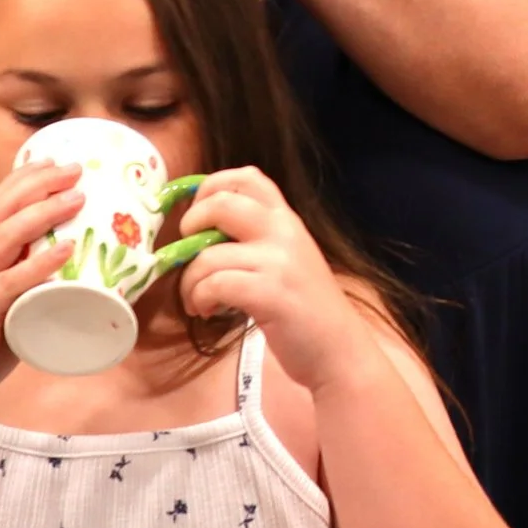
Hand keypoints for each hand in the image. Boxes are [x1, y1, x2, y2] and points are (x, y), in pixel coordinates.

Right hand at [0, 162, 81, 427]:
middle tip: (74, 167)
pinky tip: (65, 251)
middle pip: (1, 210)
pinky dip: (38, 265)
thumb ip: (29, 294)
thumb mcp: (4, 313)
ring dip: (41, 213)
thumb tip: (74, 285)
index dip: (23, 182)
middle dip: (37, 184)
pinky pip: (8, 283)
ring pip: (4, 237)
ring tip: (77, 197)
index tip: (55, 162)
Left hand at [175, 168, 376, 394]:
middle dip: (191, 226)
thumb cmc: (306, 310)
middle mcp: (284, 231)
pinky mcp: (270, 293)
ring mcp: (279, 261)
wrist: (339, 350)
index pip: (247, 177)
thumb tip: (200, 233)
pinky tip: (207, 312)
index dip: (210, 187)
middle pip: (221, 203)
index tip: (196, 217)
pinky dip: (200, 299)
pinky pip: (214, 284)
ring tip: (197, 300)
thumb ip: (257, 240)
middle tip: (188, 253)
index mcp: (287, 220)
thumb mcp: (288, 260)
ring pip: (207, 254)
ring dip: (189, 281)